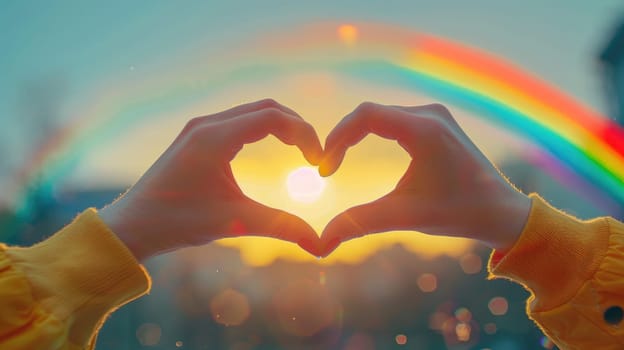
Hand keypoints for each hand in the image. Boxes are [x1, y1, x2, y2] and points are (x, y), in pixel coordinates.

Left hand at [99, 99, 323, 260]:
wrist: (131, 226)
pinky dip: (263, 130)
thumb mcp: (232, 222)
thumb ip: (278, 226)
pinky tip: (273, 150)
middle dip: (297, 127)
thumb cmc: (175, 223)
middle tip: (314, 156)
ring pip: (253, 112)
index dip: (303, 134)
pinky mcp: (197, 136)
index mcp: (214, 138)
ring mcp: (200, 128)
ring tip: (300, 153)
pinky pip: (238, 121)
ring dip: (281, 126)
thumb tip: (319, 244)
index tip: (318, 162)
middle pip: (266, 108)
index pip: (273, 117)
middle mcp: (206, 124)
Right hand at [319, 102, 530, 255]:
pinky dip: (371, 134)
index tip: (325, 169)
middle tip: (327, 169)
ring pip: (379, 115)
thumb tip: (320, 243)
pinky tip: (359, 152)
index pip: (366, 116)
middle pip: (370, 113)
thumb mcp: (405, 217)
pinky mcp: (435, 122)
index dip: (337, 138)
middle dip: (342, 139)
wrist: (501, 212)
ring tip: (337, 162)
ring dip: (355, 136)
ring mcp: (434, 115)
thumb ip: (360, 223)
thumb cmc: (459, 213)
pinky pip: (393, 119)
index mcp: (425, 130)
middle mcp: (430, 114)